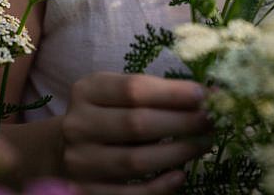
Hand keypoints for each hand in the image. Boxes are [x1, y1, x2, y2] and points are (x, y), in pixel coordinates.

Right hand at [60, 71, 212, 193]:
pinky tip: (181, 176)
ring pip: (135, 161)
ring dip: (177, 153)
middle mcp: (79, 125)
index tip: (204, 94)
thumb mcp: (115, 92)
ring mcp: (81, 162)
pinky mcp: (87, 192)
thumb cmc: (103, 113)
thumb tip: (203, 94)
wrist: (62, 149)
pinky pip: (128, 194)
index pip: (133, 89)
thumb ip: (151, 92)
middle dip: (181, 122)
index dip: (172, 92)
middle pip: (137, 124)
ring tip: (203, 143)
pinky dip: (158, 187)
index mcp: (87, 91)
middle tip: (211, 120)